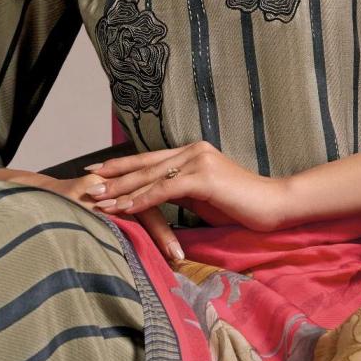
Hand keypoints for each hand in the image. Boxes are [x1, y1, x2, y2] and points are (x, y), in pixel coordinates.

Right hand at [0, 166, 198, 266]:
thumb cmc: (62, 216)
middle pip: (158, 201)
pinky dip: (128, 233)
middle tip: (195, 254)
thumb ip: (123, 229)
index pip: (164, 197)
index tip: (201, 242)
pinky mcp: (84, 195)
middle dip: (177, 229)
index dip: (184, 217)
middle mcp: (116, 185)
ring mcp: (100, 189)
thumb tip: (147, 255)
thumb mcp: (100, 222)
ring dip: (160, 235)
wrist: (21, 200)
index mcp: (125, 188)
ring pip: (140, 210)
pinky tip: (138, 250)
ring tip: (178, 258)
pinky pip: (112, 216)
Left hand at [82, 141, 285, 235]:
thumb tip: (156, 197)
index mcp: (192, 152)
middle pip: (144, 165)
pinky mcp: (202, 178)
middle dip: (113, 176)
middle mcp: (193, 151)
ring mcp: (198, 161)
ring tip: (97, 199)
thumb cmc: (242, 206)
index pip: (149, 159)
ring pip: (150, 177)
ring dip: (121, 191)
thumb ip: (180, 191)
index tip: (96, 172)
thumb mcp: (204, 196)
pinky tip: (123, 209)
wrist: (275, 206)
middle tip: (86, 183)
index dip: (121, 166)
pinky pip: (164, 190)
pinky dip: (141, 201)